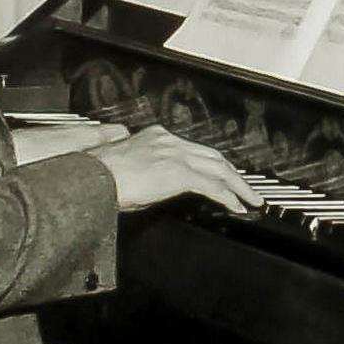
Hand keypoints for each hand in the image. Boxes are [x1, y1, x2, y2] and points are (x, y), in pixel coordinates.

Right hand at [86, 125, 261, 214]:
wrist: (93, 177)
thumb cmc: (100, 177)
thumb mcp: (128, 167)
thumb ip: (148, 172)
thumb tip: (155, 187)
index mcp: (157, 137)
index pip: (194, 149)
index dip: (212, 164)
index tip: (222, 175)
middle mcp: (170, 141)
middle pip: (213, 156)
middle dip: (233, 173)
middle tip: (247, 187)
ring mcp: (176, 155)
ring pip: (218, 169)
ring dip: (238, 186)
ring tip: (251, 199)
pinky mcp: (178, 173)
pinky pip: (211, 186)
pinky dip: (227, 196)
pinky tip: (235, 206)